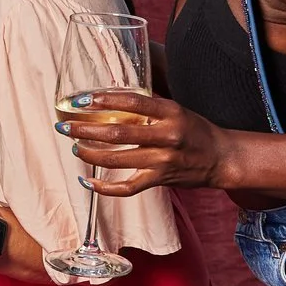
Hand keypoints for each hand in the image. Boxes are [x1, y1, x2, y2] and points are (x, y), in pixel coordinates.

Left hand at [61, 89, 230, 193]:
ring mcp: (163, 161)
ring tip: (75, 147)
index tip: (82, 100)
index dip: (105, 100)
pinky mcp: (160, 180)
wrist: (221, 158)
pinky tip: (87, 181)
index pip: (133, 103)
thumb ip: (148, 106)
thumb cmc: (194, 130)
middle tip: (65, 126)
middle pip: (118, 133)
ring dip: (90, 154)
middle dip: (86, 129)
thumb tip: (112, 97)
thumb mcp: (176, 109)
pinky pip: (127, 188)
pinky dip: (104, 187)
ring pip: (117, 160)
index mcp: (170, 112)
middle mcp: (166, 136)